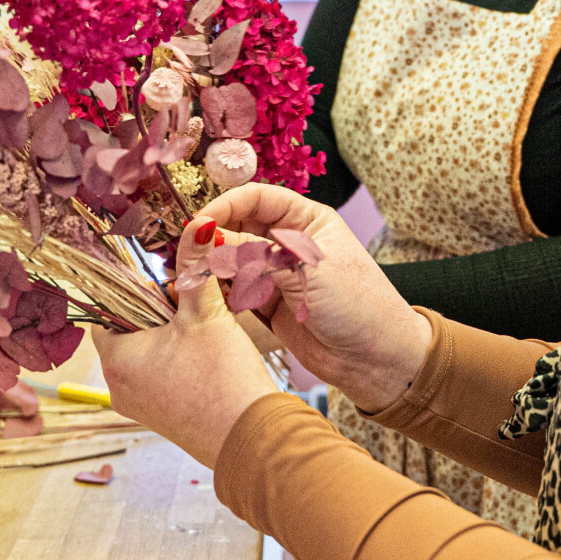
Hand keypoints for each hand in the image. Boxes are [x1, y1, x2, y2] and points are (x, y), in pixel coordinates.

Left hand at [93, 251, 280, 469]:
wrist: (252, 439)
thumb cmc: (222, 380)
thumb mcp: (206, 314)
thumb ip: (195, 268)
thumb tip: (196, 225)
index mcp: (117, 359)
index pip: (104, 310)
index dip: (130, 288)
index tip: (155, 276)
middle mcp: (118, 386)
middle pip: (124, 331)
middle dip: (151, 310)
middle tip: (180, 293)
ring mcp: (139, 406)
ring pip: (142, 354)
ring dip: (164, 334)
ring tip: (194, 319)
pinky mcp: (160, 417)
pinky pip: (156, 377)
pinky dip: (172, 359)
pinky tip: (201, 350)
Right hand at [190, 186, 432, 413]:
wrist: (377, 361)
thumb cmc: (358, 305)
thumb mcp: (306, 270)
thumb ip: (255, 253)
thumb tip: (207, 236)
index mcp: (307, 219)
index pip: (257, 198)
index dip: (225, 206)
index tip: (199, 222)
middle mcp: (288, 241)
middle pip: (237, 226)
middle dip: (210, 236)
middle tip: (183, 250)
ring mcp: (276, 273)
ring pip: (230, 260)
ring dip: (208, 265)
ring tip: (185, 274)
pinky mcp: (267, 304)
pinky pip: (232, 290)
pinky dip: (215, 291)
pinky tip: (199, 295)